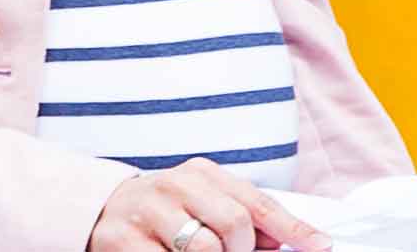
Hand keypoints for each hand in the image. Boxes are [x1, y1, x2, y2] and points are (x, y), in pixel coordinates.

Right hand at [88, 161, 325, 251]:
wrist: (96, 211)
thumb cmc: (163, 210)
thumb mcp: (202, 202)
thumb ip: (242, 216)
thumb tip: (282, 242)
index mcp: (202, 173)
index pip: (258, 203)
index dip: (293, 229)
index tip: (320, 247)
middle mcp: (176, 185)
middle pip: (234, 226)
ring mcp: (148, 212)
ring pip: (204, 250)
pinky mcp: (123, 241)